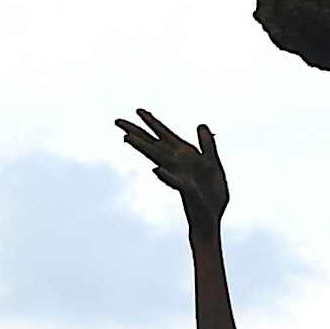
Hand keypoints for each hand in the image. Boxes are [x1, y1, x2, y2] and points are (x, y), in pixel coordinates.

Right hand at [118, 108, 232, 229]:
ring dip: (143, 148)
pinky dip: (166, 176)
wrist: (212, 218)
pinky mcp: (187, 192)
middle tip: (117, 121)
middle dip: (137, 132)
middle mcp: (176, 166)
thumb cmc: (211, 194)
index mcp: (184, 157)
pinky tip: (156, 169)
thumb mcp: (212, 163)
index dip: (153, 123)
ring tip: (126, 137)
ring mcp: (179, 177)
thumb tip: (200, 124)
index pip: (164, 137)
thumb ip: (207, 145)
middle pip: (153, 146)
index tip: (139, 110)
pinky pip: (175, 182)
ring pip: (158, 160)